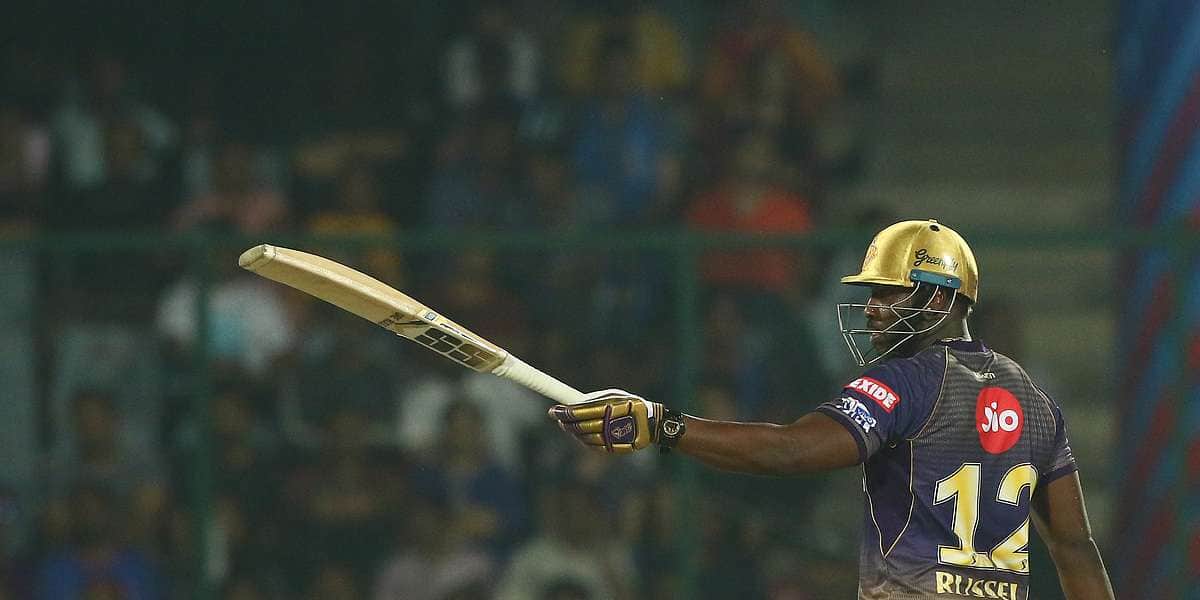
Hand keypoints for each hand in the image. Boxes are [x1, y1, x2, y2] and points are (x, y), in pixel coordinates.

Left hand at [548, 389, 662, 452]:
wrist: (652, 423)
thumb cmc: (630, 405)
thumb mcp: (615, 395)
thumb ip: (595, 399)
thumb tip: (574, 403)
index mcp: (608, 408)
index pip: (578, 412)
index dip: (563, 412)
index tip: (553, 410)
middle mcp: (608, 424)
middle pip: (578, 426)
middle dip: (564, 421)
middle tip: (557, 416)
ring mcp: (609, 438)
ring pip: (583, 437)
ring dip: (572, 431)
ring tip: (567, 424)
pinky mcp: (612, 448)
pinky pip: (591, 446)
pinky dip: (582, 440)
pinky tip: (579, 434)